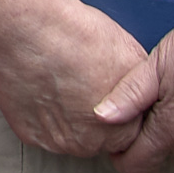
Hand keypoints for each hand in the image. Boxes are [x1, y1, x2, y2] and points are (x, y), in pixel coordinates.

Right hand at [0, 0, 151, 158]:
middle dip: (95, 117)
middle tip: (84, 84)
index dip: (122, 111)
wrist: (29, 28)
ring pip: (69, 136)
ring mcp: (57, 141)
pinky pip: (40, 130)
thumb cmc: (78, 37)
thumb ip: (140, 90)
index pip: (130, 132)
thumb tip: (144, 96)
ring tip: (61, 82)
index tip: (110, 92)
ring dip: (68, 117)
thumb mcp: (133, 58)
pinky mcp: (29, 133)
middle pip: (99, 139)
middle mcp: (90, 144)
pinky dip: (40, 113)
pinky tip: (42, 86)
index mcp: (122, 130)